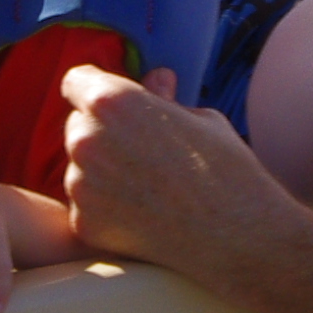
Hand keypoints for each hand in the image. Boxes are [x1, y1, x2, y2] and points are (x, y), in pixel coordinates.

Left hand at [56, 66, 285, 269]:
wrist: (236, 235)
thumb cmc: (225, 169)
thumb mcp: (200, 118)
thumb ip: (164, 99)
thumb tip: (156, 77)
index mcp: (112, 102)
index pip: (76, 81)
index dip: (94, 91)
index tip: (110, 106)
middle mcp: (86, 138)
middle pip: (77, 125)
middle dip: (100, 134)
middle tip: (140, 154)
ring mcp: (80, 184)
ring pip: (78, 167)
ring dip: (100, 173)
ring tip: (146, 188)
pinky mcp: (83, 222)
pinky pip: (85, 206)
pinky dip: (104, 210)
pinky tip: (141, 216)